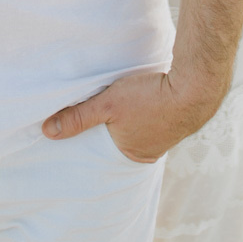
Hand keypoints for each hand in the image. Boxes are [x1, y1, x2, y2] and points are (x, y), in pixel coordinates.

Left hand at [43, 68, 223, 162]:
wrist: (194, 86)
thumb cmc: (150, 98)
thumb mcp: (108, 104)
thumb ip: (79, 117)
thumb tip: (48, 131)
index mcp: (131, 155)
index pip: (103, 153)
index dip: (91, 143)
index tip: (78, 135)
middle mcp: (148, 152)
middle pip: (119, 141)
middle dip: (108, 131)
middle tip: (93, 118)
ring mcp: (163, 136)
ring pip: (136, 129)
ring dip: (126, 119)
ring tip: (114, 108)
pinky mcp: (173, 118)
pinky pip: (151, 118)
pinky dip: (142, 111)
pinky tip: (138, 99)